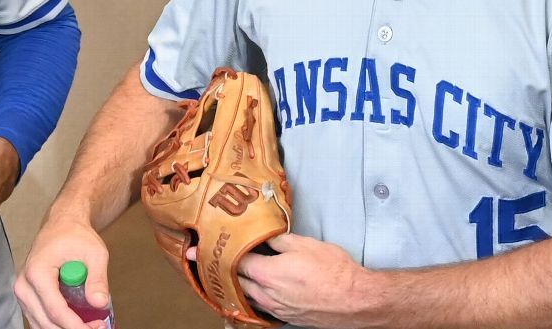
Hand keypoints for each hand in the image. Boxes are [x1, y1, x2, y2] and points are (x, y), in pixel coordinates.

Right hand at [15, 213, 111, 328]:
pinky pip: (40, 319)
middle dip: (73, 328)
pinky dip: (58, 323)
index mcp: (37, 272)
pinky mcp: (27, 297)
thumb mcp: (95, 253)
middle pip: (47, 321)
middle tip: (98, 326)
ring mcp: (23, 292)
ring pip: (42, 324)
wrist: (61, 225)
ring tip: (91, 322)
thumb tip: (100, 303)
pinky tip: (77, 319)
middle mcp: (24, 284)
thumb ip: (98, 278)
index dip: (76, 325)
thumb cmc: (75, 236)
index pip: (56, 310)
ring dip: (65, 327)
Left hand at [208, 234, 377, 328]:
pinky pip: (261, 307)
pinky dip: (252, 296)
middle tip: (208, 259)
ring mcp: (276, 309)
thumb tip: (263, 234)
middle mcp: (267, 294)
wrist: (356, 301)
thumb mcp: (305, 244)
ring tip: (228, 273)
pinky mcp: (287, 317)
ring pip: (246, 296)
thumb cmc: (334, 271)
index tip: (196, 249)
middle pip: (235, 280)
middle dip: (221, 268)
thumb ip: (278, 239)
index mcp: (268, 274)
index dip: (213, 252)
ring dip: (236, 284)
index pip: (232, 261)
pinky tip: (254, 289)